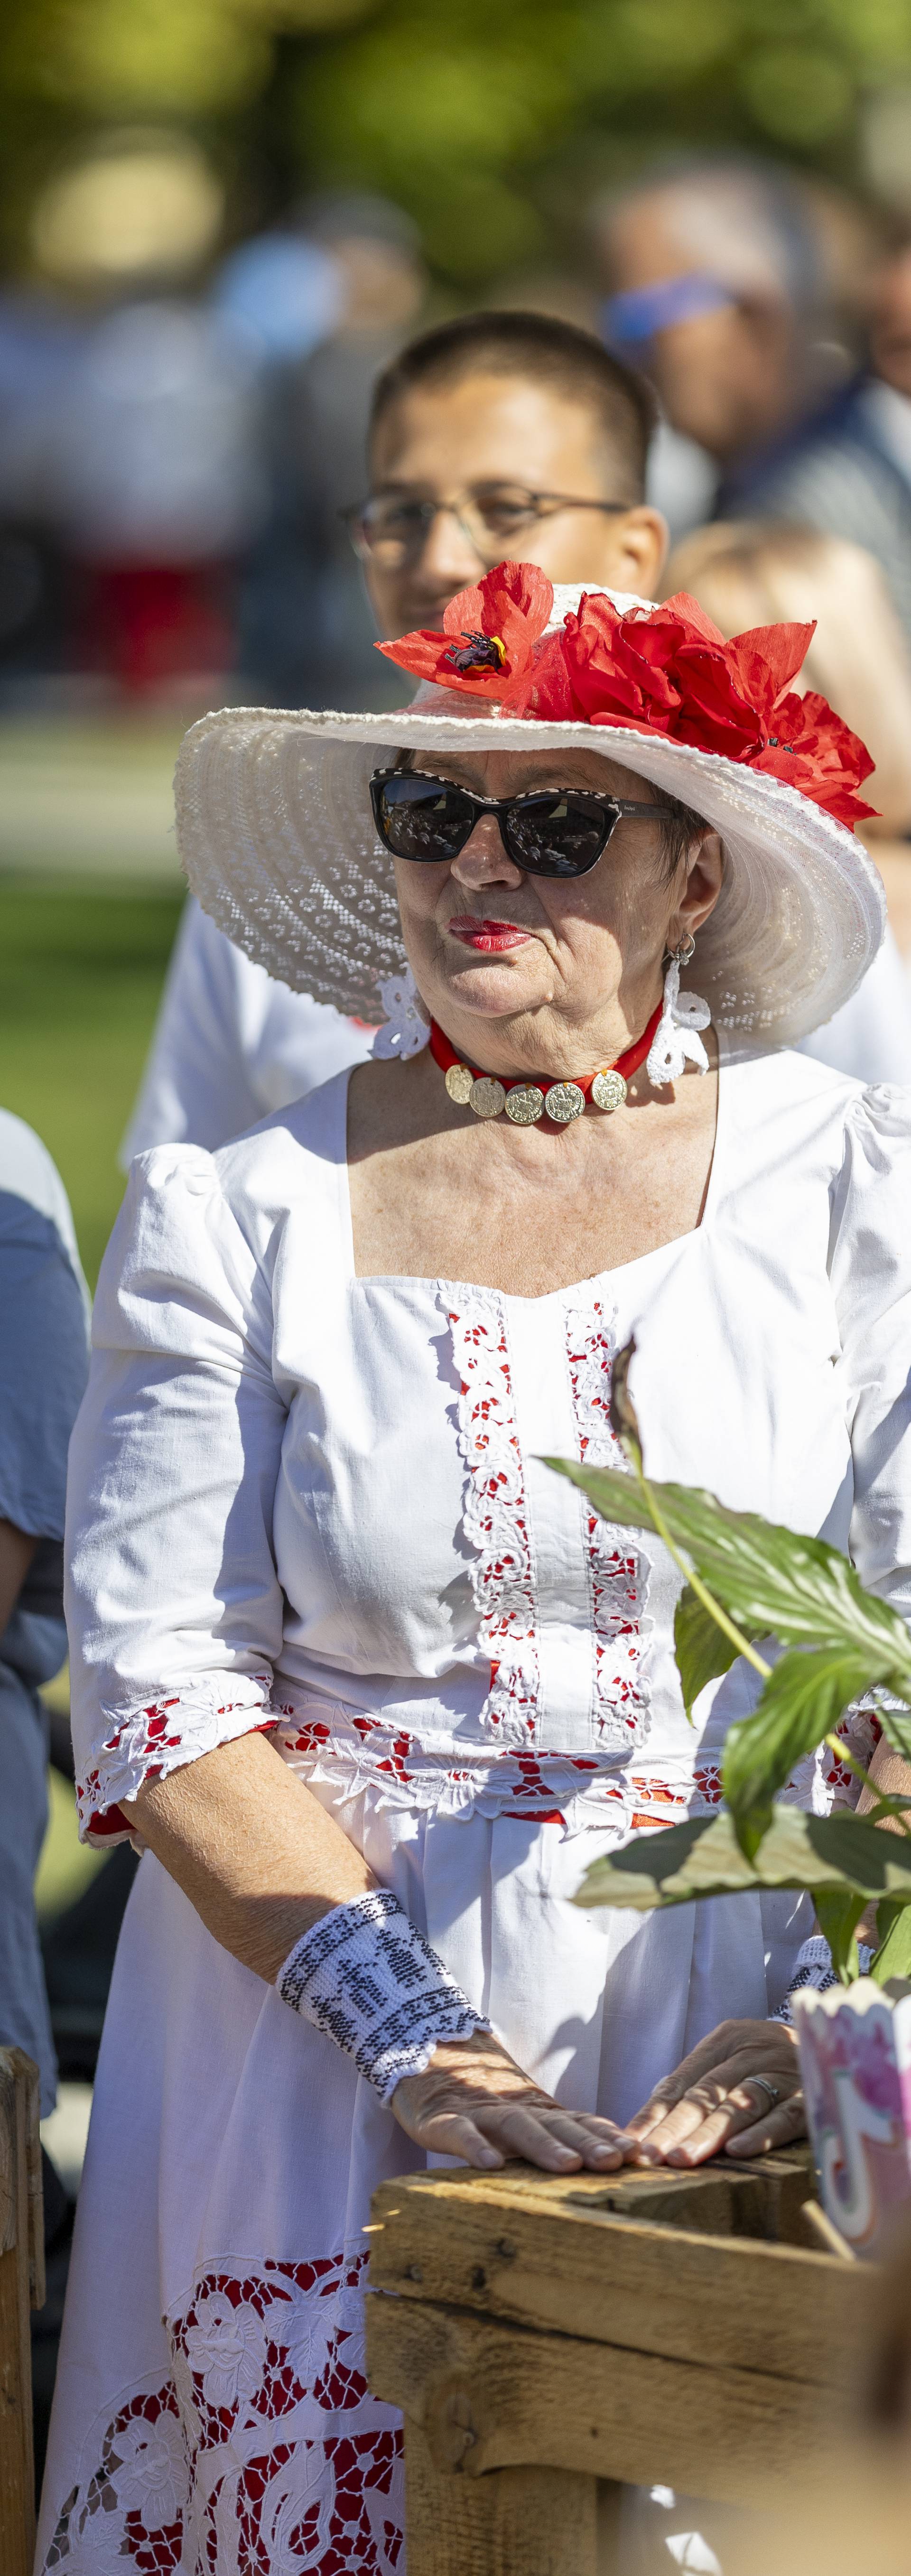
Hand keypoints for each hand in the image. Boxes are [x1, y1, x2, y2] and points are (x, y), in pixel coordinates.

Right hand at [392, 2029, 628, 2173]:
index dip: (609, 2138)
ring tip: (569, 2165)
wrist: (427, 2059)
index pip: (581, 2123)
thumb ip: (561, 2135)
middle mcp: (517, 2110)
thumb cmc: (484, 2105)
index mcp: (539, 2113)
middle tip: (618, 2161)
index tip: (641, 2156)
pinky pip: (460, 2133)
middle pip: (558, 2124)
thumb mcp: (525, 2120)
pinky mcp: (443, 2121)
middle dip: (590, 2143)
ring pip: (516, 2127)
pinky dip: (475, 2146)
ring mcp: (481, 2114)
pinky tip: (490, 2165)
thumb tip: (614, 2164)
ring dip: (545, 2145)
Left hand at [620, 2018, 804, 2166]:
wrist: (835, 2037)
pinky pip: (786, 2115)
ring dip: (710, 2134)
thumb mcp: (731, 2057)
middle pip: (705, 2094)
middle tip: (651, 2157)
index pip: (681, 2082)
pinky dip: (762, 2133)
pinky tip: (738, 2152)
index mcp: (726, 2040)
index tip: (631, 2144)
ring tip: (683, 2159)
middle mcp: (752, 2052)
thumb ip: (696, 2083)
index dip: (654, 2114)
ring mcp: (784, 2072)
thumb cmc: (769, 2059)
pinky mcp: (812, 2096)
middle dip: (674, 2129)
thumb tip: (650, 2118)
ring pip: (740, 2105)